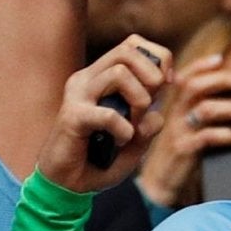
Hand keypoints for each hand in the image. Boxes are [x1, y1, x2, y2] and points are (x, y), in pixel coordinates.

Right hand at [36, 35, 171, 193]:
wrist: (65, 186)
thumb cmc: (97, 162)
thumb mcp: (133, 142)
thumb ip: (148, 124)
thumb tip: (157, 110)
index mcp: (99, 78)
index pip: (132, 44)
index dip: (157, 59)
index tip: (165, 86)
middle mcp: (86, 80)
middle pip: (127, 50)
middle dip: (151, 75)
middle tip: (150, 105)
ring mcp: (77, 96)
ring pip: (119, 73)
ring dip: (139, 101)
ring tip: (133, 127)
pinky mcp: (72, 116)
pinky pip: (109, 113)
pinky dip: (124, 130)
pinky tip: (119, 143)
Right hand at [136, 55, 230, 210]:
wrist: (159, 185)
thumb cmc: (179, 156)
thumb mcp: (186, 130)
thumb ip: (201, 115)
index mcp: (174, 108)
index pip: (184, 78)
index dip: (201, 65)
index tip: (220, 58)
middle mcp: (174, 115)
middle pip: (195, 86)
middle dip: (221, 79)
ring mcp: (178, 132)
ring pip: (204, 109)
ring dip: (230, 108)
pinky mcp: (183, 150)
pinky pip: (206, 136)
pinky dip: (225, 134)